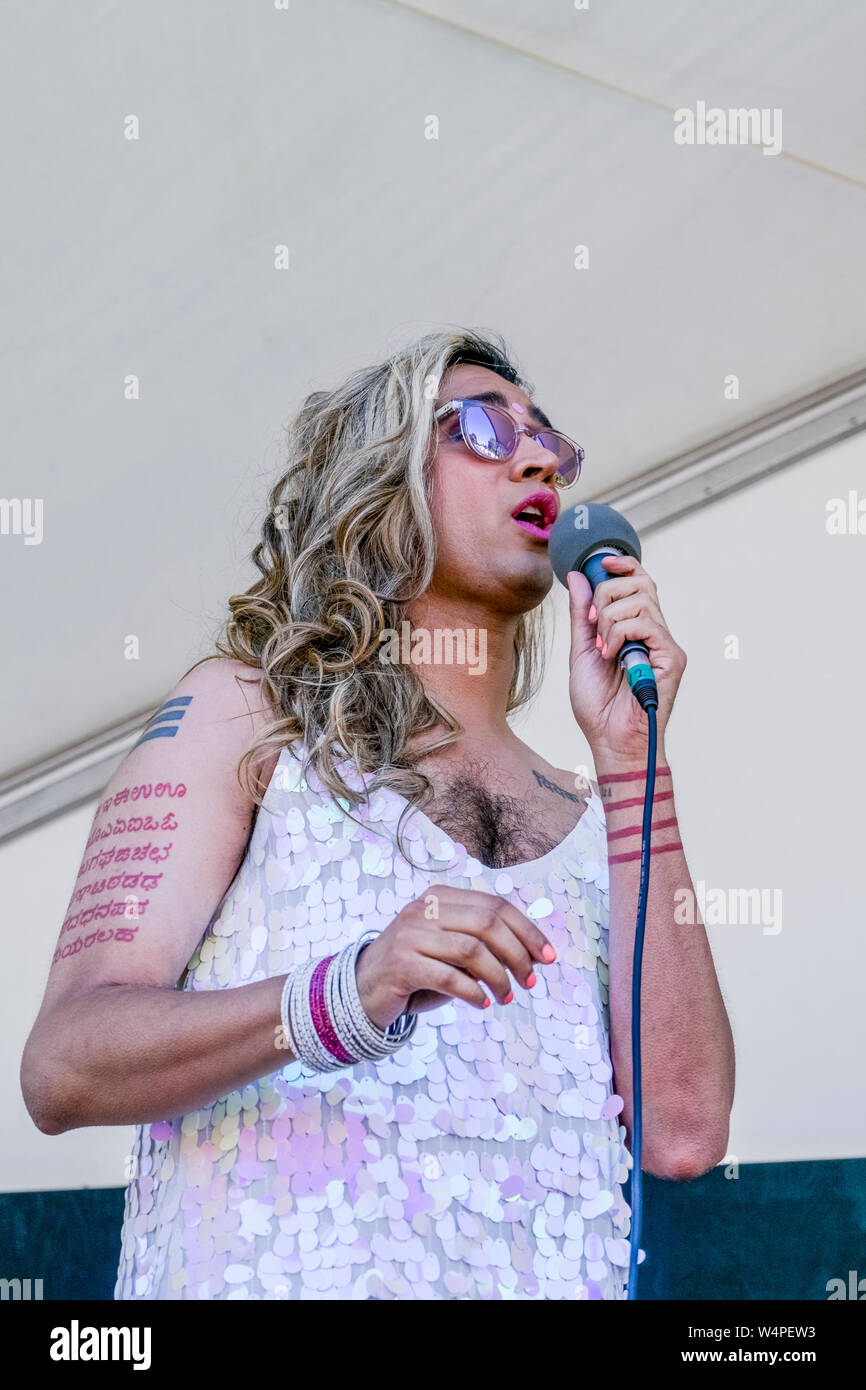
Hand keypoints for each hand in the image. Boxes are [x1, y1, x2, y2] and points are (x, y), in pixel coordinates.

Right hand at [353, 886, 556, 1029]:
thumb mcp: (452, 953)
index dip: (528, 931)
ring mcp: (410, 934)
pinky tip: (482, 1003)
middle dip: (518, 954)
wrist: (362, 990)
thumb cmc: (417, 971)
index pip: (495, 906)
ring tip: (507, 997)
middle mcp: (424, 909)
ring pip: (472, 950)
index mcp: (441, 897)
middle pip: (488, 923)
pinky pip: (449, 976)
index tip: (549, 957)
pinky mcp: (401, 963)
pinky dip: (473, 992)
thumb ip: (485, 947)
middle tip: (530, 982)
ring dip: (498, 977)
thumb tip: (534, 956)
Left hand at [565, 555, 686, 764]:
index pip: (638, 582)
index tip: (601, 563)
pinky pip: (649, 624)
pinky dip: (622, 634)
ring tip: (603, 649)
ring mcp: (664, 644)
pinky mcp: (672, 657)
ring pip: (642, 600)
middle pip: (641, 583)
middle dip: (607, 593)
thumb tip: (579, 576)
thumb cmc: (598, 705)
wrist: (608, 739)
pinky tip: (612, 656)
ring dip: (610, 620)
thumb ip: (582, 615)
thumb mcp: (581, 651)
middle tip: (592, 622)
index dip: (624, 566)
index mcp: (634, 629)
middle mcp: (653, 632)